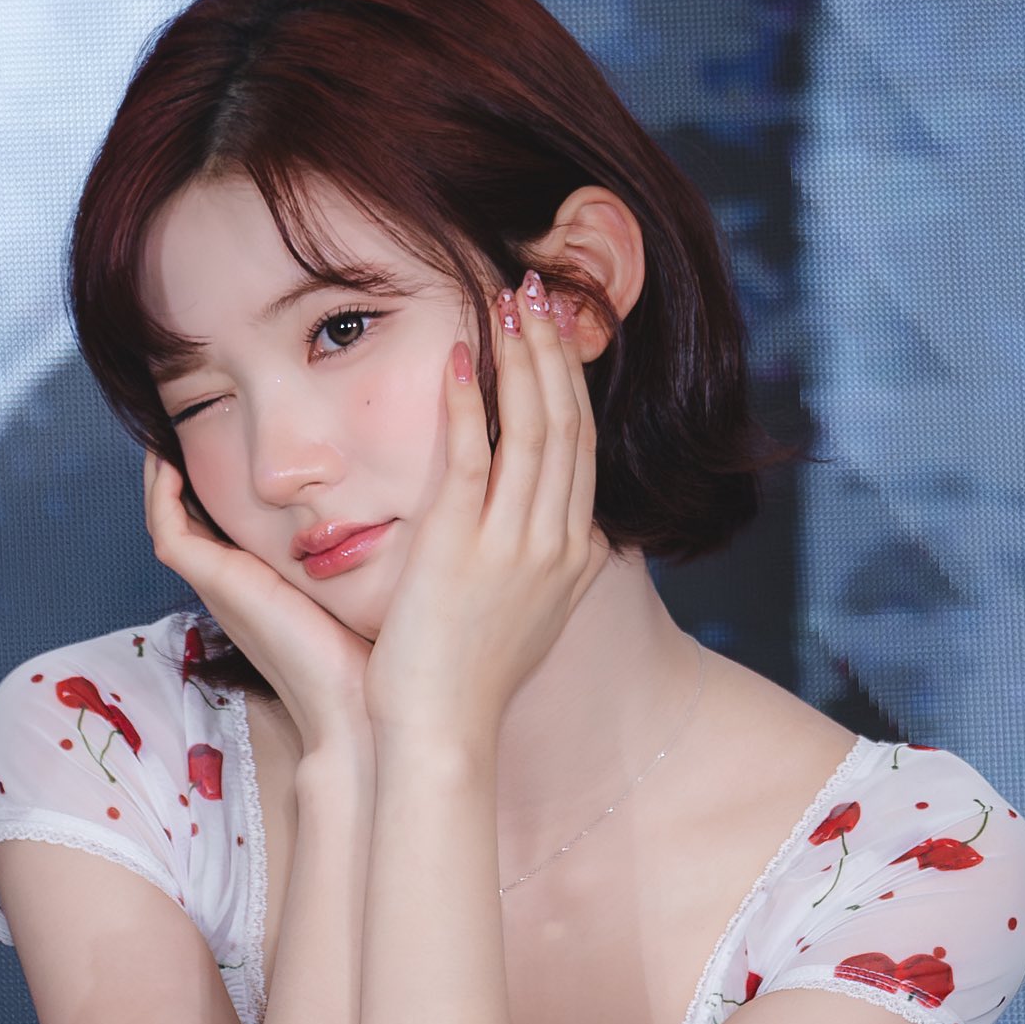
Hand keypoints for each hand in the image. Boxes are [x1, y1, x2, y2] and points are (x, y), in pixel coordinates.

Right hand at [144, 448, 372, 756]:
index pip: (227, 529)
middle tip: (193, 420)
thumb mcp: (370, 592)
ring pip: (170, 521)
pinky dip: (161, 494)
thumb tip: (410, 513)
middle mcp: (236, 587)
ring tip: (171, 428)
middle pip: (191, 520)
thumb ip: (371, 558)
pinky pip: (168, 530)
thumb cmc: (376, 661)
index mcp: (266, 589)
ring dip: (166, 475)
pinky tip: (173, 459)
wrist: (360, 711)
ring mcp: (221, 586)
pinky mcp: (216, 584)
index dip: (222, 487)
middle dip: (187, 473)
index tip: (238, 440)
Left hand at [363, 269, 606, 747]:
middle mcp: (555, 542)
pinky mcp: (463, 546)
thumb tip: (570, 533)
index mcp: (573, 556)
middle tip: (542, 291)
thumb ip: (550, 566)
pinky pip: (473, 457)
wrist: (443, 732)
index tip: (560, 332)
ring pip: (533, 429)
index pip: (582, 449)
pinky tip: (461, 358)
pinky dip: (471, 402)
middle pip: (568, 425)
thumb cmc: (472, 680)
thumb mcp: (533, 617)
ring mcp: (513, 543)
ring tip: (511, 302)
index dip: (573, 383)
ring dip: (523, 359)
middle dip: (556, 352)